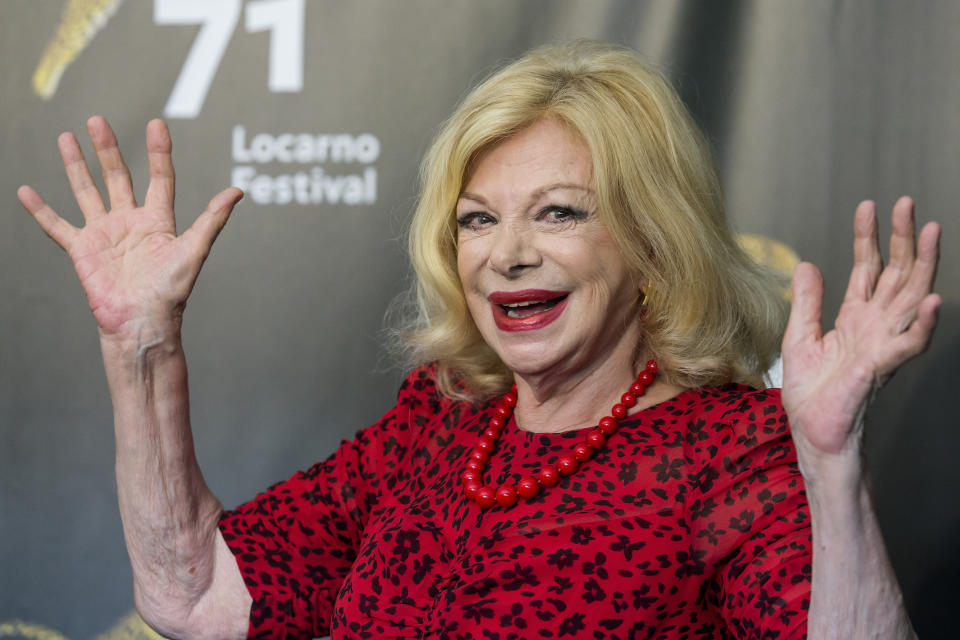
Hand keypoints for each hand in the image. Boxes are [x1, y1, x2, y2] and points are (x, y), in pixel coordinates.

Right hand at [17, 117, 241, 338]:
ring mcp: (104, 234)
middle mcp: (130, 222)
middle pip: (117, 177)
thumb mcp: (195, 249)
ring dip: (75, 165)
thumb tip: (238, 191)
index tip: (157, 124)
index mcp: (158, 220)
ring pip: (87, 191)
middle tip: (97, 120)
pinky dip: (40, 209)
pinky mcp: (82, 250)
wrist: (143, 321)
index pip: (160, 178)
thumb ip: (213, 219)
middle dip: (107, 149)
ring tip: (66, 137)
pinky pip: (56, 226)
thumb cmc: (172, 290)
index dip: (159, 151)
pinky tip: (25, 191)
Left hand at [781, 197, 939, 474]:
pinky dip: (922, 324)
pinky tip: (931, 301)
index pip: (867, 268)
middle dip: (901, 239)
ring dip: (923, 265)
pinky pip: (909, 344)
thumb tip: (807, 264)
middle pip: (896, 274)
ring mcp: (882, 345)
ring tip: (931, 231)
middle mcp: (875, 326)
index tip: (869, 206)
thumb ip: (807, 302)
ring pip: (911, 298)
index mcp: (855, 318)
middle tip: (906, 203)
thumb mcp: (799, 337)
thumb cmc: (811, 392)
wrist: (813, 432)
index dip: (868, 238)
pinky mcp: (880, 368)